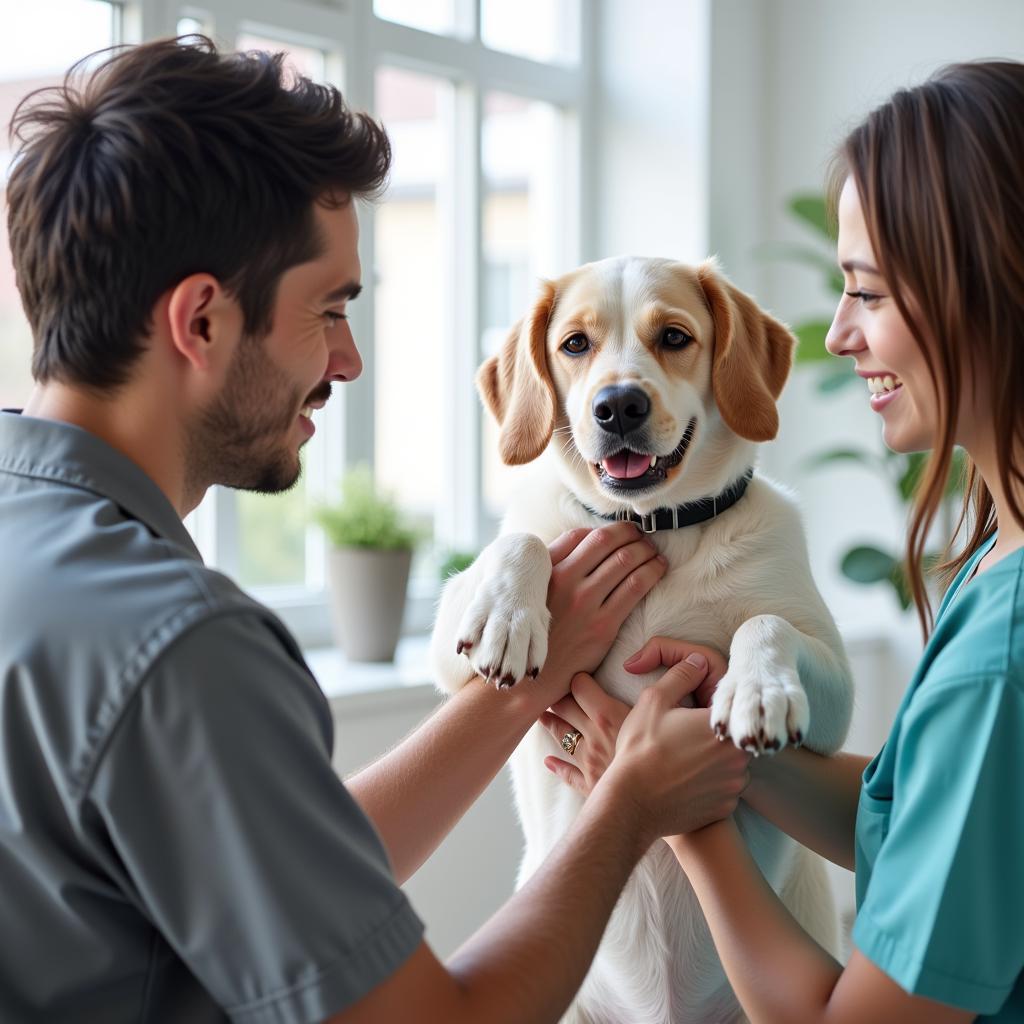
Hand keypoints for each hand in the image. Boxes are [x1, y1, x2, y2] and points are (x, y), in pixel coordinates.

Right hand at [532, 524, 666, 701]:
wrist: (530, 677)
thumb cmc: (534, 634)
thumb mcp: (532, 593)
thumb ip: (552, 565)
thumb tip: (583, 540)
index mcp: (547, 571)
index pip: (582, 535)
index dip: (607, 529)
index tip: (621, 531)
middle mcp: (566, 581)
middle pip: (607, 542)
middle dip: (631, 534)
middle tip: (643, 536)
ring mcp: (585, 603)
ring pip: (625, 561)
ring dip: (645, 550)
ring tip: (654, 551)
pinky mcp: (603, 625)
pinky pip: (635, 587)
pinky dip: (652, 572)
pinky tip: (659, 568)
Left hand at [540, 636, 730, 793]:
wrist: (662, 804)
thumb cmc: (668, 758)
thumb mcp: (672, 713)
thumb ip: (679, 681)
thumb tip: (696, 659)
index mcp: (609, 715)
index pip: (580, 686)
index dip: (576, 676)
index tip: (573, 671)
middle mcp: (593, 736)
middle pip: (564, 708)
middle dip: (554, 695)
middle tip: (544, 686)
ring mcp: (589, 762)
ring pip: (562, 737)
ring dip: (550, 724)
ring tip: (540, 714)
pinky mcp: (590, 785)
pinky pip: (568, 774)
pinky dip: (557, 767)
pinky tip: (548, 761)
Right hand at [599, 653, 751, 844]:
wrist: (631, 803)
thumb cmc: (641, 749)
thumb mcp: (654, 699)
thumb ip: (681, 673)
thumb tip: (697, 661)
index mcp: (725, 726)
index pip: (728, 702)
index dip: (707, 701)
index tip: (691, 709)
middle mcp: (739, 757)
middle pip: (730, 732)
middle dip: (709, 729)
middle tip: (682, 732)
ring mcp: (734, 785)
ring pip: (729, 760)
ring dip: (711, 756)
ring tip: (681, 757)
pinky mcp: (725, 807)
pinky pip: (723, 787)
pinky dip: (708, 782)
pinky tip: (684, 779)